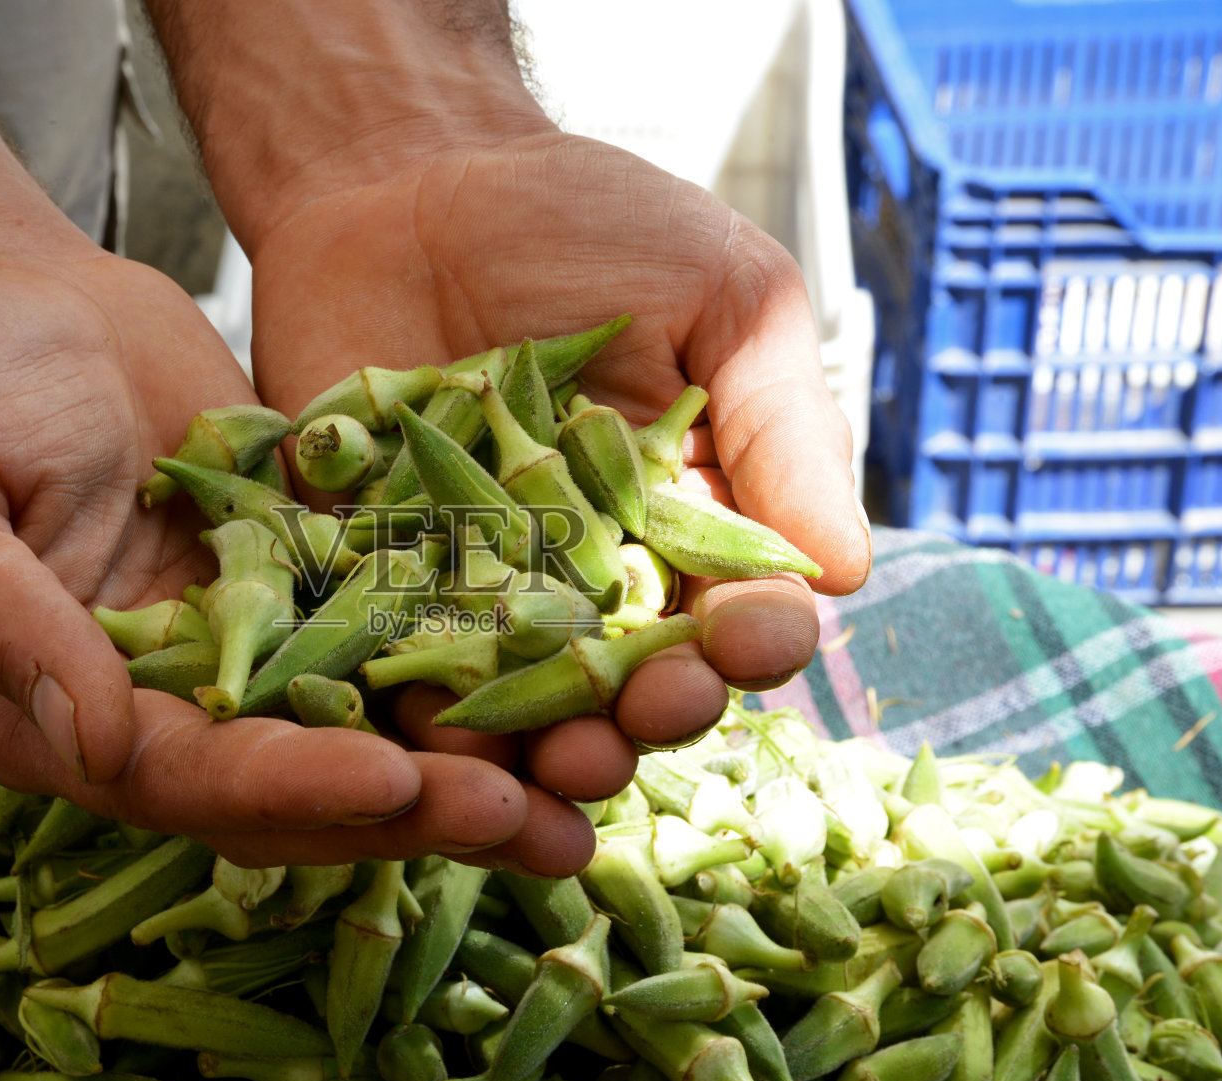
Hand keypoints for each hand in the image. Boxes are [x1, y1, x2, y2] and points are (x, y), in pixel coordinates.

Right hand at [0, 244, 532, 867]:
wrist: (6, 297)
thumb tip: (94, 742)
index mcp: (58, 713)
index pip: (184, 777)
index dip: (288, 788)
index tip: (393, 781)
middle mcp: (162, 704)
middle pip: (300, 785)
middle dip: (416, 808)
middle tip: (535, 823)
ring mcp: (244, 644)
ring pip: (368, 723)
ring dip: (473, 762)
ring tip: (585, 790)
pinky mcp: (305, 577)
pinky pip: (396, 627)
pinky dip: (475, 657)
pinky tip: (572, 669)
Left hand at [245, 131, 871, 873]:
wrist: (408, 179)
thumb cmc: (588, 225)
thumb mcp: (722, 298)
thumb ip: (781, 427)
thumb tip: (846, 569)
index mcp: (686, 521)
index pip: (737, 610)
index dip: (751, 640)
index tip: (753, 641)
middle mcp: (589, 575)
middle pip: (632, 677)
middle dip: (650, 710)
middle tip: (650, 715)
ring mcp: (479, 585)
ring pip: (521, 697)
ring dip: (544, 741)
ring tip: (556, 760)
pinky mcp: (374, 577)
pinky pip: (397, 659)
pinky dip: (418, 704)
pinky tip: (436, 735)